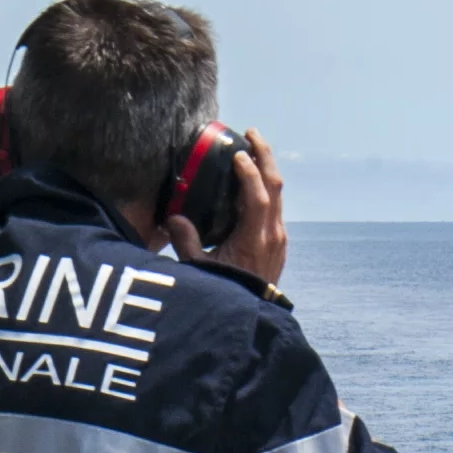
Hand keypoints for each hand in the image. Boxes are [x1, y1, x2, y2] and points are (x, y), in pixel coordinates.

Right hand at [166, 128, 287, 285]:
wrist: (253, 319)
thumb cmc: (225, 295)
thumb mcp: (199, 271)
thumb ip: (186, 242)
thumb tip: (174, 217)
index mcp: (255, 238)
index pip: (257, 196)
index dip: (248, 172)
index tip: (237, 153)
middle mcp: (272, 234)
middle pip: (275, 186)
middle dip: (264, 156)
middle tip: (251, 133)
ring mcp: (278, 238)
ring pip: (278, 195)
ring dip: (266, 170)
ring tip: (252, 150)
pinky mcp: (278, 243)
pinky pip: (275, 207)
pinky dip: (265, 188)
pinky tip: (252, 184)